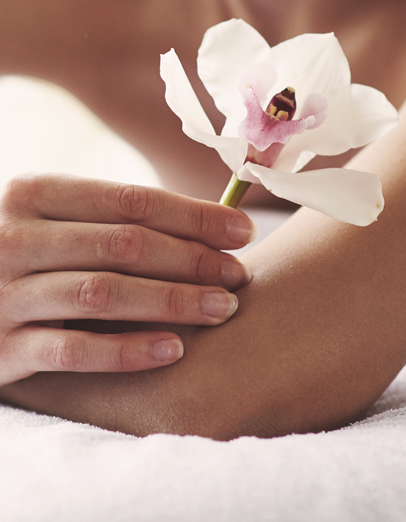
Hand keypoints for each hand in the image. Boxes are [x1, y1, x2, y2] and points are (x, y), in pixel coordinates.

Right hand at [0, 173, 254, 385]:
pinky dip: (127, 351)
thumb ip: (110, 217)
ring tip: (222, 308)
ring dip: (172, 301)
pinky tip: (173, 350)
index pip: (131, 200)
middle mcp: (15, 237)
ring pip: (104, 294)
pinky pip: (73, 351)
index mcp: (34, 193)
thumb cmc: (23, 254)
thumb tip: (207, 222)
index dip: (193, 215)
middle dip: (192, 259)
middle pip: (124, 245)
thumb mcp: (50, 219)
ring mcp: (4, 293)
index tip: (242, 230)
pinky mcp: (1, 348)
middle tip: (240, 275)